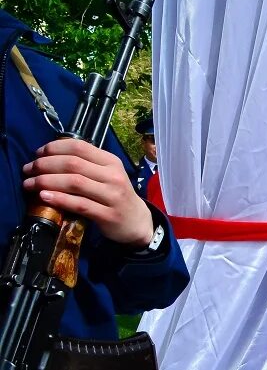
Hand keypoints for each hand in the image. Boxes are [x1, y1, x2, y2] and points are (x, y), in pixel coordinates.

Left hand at [23, 139, 153, 247]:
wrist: (137, 222)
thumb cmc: (115, 195)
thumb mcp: (107, 175)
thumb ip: (86, 165)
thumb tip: (49, 156)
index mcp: (111, 162)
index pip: (79, 147)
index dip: (54, 148)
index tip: (37, 154)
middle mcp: (113, 176)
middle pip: (73, 164)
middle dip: (44, 165)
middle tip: (28, 170)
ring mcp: (112, 196)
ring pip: (74, 182)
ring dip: (46, 181)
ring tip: (29, 184)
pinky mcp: (107, 215)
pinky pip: (78, 204)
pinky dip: (58, 199)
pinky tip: (43, 197)